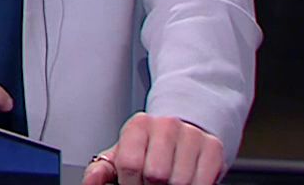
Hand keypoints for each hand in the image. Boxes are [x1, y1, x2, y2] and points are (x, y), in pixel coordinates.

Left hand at [83, 114, 223, 184]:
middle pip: (157, 175)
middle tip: (151, 184)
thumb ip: (101, 170)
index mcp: (139, 125)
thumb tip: (91, 182)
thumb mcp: (121, 156)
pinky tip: (184, 183)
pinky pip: (202, 183)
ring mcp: (192, 135)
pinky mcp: (213, 148)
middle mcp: (167, 125)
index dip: (130, 183)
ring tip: (167, 183)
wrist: (182, 133)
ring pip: (180, 182)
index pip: (131, 164)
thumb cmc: (148, 149)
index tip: (132, 184)